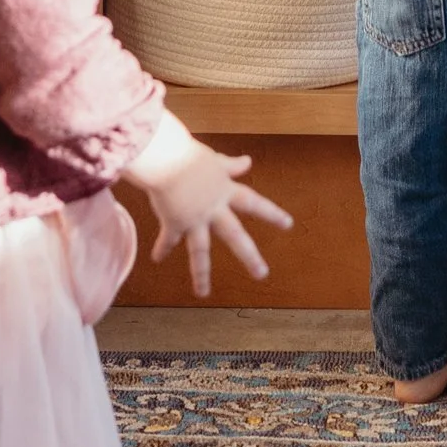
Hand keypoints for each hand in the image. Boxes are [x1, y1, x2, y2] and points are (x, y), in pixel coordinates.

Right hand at [121, 113, 294, 296]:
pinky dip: (162, 247)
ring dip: (201, 274)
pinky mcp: (175, 222)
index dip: (272, 214)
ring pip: (200, 252)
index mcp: (225, 191)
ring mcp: (195, 219)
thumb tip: (248, 162)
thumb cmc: (188, 153)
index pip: (255, 203)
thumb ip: (230, 166)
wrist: (166, 157)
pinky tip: (157, 258)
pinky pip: (169, 239)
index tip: (288, 225)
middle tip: (262, 274)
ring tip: (202, 293)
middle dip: (249, 256)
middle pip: (235, 236)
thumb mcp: (214, 159)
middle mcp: (213, 209)